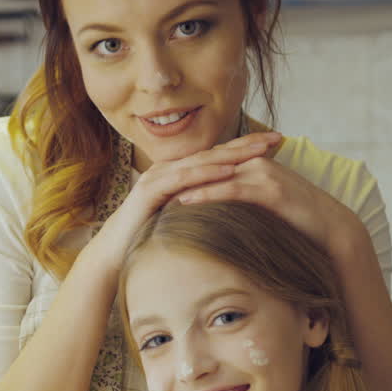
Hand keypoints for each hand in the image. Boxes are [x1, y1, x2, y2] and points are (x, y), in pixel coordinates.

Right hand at [87, 132, 282, 266]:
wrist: (115, 253)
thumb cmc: (149, 239)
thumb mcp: (185, 221)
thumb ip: (204, 211)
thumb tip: (234, 215)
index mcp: (181, 175)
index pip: (220, 157)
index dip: (248, 149)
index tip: (277, 145)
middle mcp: (171, 169)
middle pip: (216, 152)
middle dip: (248, 144)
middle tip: (277, 138)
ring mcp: (160, 176)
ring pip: (202, 161)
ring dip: (233, 154)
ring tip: (260, 150)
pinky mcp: (151, 189)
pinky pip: (183, 178)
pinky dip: (206, 172)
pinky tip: (228, 170)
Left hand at [175, 154, 364, 257]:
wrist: (331, 228)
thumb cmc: (298, 221)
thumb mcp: (265, 205)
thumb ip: (243, 200)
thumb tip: (220, 212)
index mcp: (252, 163)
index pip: (210, 164)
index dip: (183, 173)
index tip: (157, 184)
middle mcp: (255, 162)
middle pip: (207, 165)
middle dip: (177, 175)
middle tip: (147, 187)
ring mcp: (262, 172)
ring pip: (215, 174)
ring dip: (185, 183)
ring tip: (156, 194)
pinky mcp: (268, 188)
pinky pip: (230, 189)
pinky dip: (206, 194)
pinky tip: (184, 202)